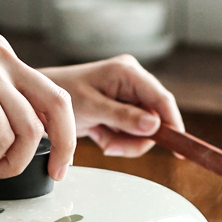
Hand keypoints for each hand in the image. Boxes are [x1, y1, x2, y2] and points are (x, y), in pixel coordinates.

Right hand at [0, 32, 74, 182]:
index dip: (63, 131)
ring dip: (13, 162)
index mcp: (1, 56)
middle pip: (59, 105)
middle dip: (65, 146)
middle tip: (55, 174)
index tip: (57, 160)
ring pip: (30, 130)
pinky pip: (3, 136)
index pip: (51, 94)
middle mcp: (2, 58)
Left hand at [41, 55, 183, 156]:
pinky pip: (129, 133)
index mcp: (128, 72)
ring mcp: (128, 97)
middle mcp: (132, 81)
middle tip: (112, 147)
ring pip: (142, 131)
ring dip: (123, 142)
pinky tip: (99, 134)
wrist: (42, 103)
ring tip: (101, 138)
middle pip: (154, 119)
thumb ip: (123, 117)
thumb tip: (154, 125)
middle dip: (135, 138)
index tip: (179, 149)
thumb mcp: (92, 107)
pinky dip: (115, 140)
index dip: (173, 124)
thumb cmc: (62, 96)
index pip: (161, 99)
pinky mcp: (121, 111)